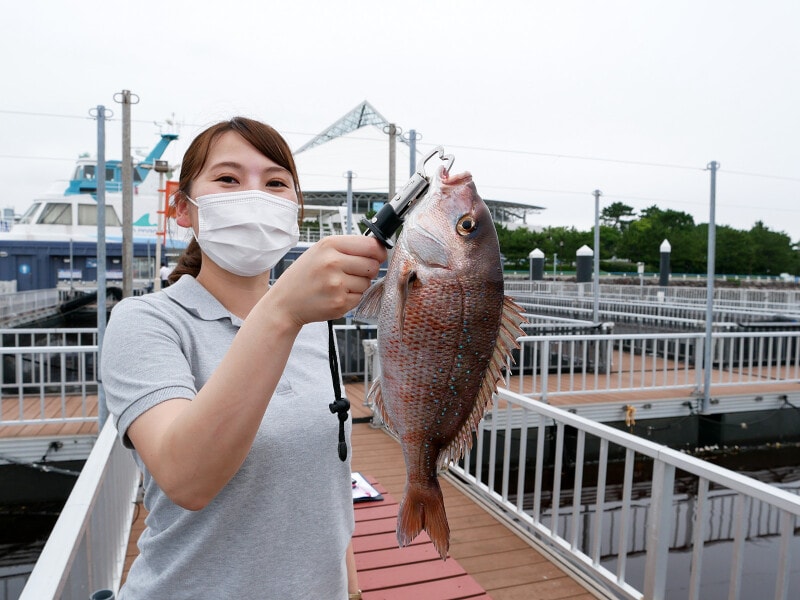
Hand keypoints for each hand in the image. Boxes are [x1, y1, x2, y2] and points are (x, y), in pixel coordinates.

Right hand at [267, 235, 386, 326]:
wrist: (285, 302)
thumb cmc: (305, 275)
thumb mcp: (320, 251)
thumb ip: (348, 248)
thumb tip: (379, 249)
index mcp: (330, 245)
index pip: (371, 245)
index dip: (379, 252)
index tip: (378, 256)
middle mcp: (333, 262)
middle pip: (373, 265)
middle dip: (368, 270)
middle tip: (352, 273)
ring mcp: (336, 284)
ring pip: (368, 283)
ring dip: (359, 285)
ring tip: (338, 284)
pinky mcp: (339, 303)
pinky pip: (360, 297)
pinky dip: (352, 298)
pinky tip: (335, 295)